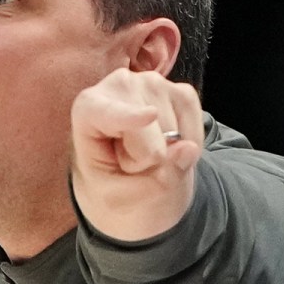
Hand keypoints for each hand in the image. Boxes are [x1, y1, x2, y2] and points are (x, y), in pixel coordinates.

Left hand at [70, 68, 203, 240]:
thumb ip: (154, 182)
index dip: (128, 116)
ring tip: (146, 153)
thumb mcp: (121, 200)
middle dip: (148, 158)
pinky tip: (168, 147)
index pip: (106, 112)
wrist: (130, 183)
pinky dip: (188, 148)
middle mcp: (119, 85)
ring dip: (166, 153)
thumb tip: (189, 148)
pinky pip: (195, 127)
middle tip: (132, 163)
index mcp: (88, 108)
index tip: (151, 116)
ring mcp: (153, 83)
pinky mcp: (181, 91)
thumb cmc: (114, 186)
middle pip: (150, 134)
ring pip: (174, 133)